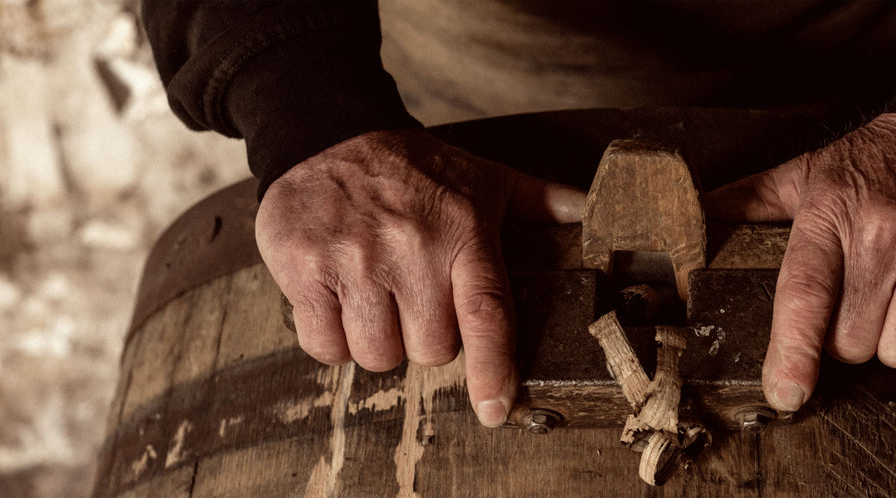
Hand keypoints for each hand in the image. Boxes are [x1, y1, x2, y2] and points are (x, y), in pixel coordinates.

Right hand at [256, 129, 584, 426]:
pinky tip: (338, 301)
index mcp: (463, 235)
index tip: (495, 409)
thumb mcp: (484, 178)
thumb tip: (589, 211)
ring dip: (377, 341)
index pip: (486, 314)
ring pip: (377, 355)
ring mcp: (356, 262)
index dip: (494, 370)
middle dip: (425, 337)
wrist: (330, 134)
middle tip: (414, 299)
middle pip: (430, 349)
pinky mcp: (306, 270)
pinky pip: (324, 345)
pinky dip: (331, 337)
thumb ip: (540, 200)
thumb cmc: (416, 171)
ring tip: (376, 298)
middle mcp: (412, 250)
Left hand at [702, 113, 895, 411]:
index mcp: (832, 212)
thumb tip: (700, 213)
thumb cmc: (890, 158)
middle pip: (853, 343)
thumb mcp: (816, 168)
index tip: (786, 393)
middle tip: (871, 297)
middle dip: (856, 335)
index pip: (804, 295)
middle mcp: (886, 234)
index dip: (793, 353)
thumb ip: (757, 198)